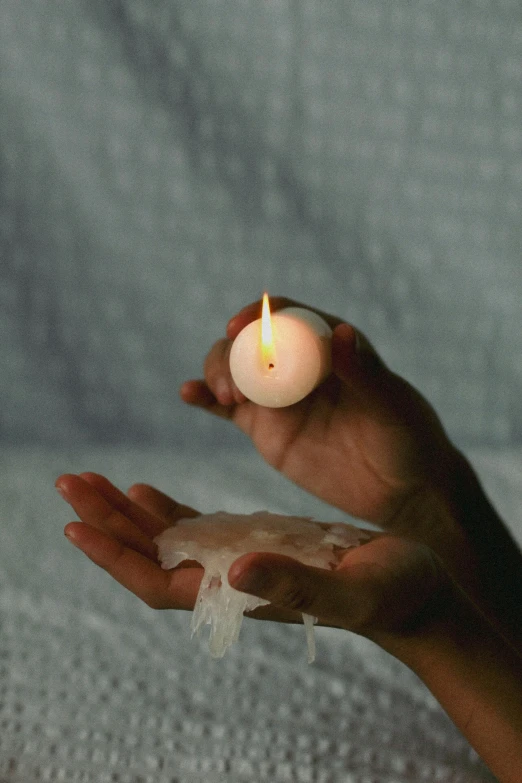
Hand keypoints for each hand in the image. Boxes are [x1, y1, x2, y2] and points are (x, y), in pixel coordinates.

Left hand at [57, 472, 442, 635]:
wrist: (414, 589)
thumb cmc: (393, 592)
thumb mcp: (350, 590)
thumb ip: (294, 587)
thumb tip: (233, 572)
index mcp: (243, 594)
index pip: (158, 582)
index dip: (114, 558)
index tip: (74, 526)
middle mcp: (230, 580)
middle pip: (150, 556)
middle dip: (105, 523)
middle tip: (68, 482)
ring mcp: (240, 561)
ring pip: (166, 539)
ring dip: (125, 513)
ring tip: (91, 482)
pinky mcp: (257, 542)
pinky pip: (196, 527)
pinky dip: (165, 509)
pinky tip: (145, 491)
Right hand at [181, 298, 521, 642]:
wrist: (401, 493)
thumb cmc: (408, 441)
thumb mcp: (392, 406)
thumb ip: (366, 372)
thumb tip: (341, 332)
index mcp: (330, 346)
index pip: (289, 317)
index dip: (261, 314)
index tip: (240, 325)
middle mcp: (299, 365)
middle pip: (252, 342)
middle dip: (232, 351)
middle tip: (233, 383)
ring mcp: (279, 397)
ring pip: (234, 370)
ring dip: (217, 372)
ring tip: (225, 396)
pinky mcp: (266, 429)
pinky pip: (227, 409)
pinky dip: (205, 398)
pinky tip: (189, 393)